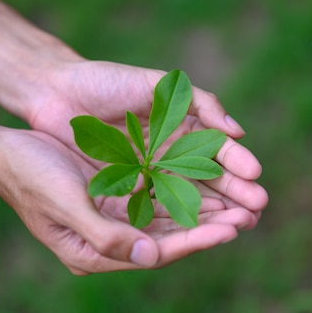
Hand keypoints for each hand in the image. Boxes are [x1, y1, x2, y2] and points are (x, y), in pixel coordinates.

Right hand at [0, 128, 261, 274]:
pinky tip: (208, 181)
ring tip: (241, 201)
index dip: (195, 240)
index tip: (231, 230)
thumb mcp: (65, 206)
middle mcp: (111, 236)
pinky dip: (183, 188)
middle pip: (171, 234)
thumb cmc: (30, 177)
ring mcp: (114, 214)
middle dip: (211, 224)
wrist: (4, 151)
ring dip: (204, 207)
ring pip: (169, 214)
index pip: (157, 250)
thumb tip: (151, 255)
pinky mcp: (115, 191)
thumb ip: (106, 235)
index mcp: (96, 251)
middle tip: (252, 214)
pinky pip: (156, 193)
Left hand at [23, 59, 267, 228]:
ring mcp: (149, 174)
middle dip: (234, 194)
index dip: (237, 164)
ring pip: (188, 196)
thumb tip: (237, 132)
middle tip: (256, 212)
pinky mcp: (126, 190)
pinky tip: (196, 230)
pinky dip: (177, 218)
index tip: (255, 177)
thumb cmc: (106, 82)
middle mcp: (170, 154)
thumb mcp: (156, 84)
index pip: (218, 150)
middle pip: (209, 178)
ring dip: (214, 212)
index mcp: (182, 127)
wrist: (55, 93)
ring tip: (237, 225)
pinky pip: (156, 207)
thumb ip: (200, 103)